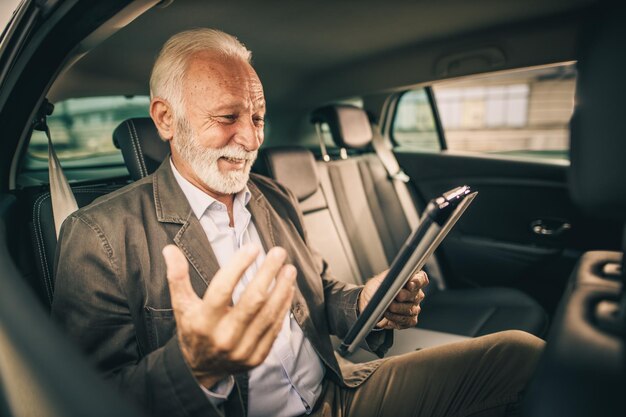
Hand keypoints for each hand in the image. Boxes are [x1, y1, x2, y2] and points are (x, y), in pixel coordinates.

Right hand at [162, 244, 295, 388]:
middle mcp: (223, 337)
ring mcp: (242, 349)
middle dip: (268, 273)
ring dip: (281, 289)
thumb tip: (169, 249)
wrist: (199, 369)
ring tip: (289, 269)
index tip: (253, 247)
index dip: (239, 266)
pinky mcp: (256, 357)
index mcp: (203, 322)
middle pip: (252, 300)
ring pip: (268, 314)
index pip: (222, 289)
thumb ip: (177, 277)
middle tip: (278, 252)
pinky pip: (275, 329)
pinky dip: (283, 307)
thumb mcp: (181, 305)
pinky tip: (288, 289)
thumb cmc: (193, 329)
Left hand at [358, 270, 427, 329]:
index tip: (409, 284)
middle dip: (404, 296)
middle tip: (394, 298)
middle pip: (416, 295)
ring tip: (386, 310)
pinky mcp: (410, 319)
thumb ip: (389, 280)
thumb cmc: (376, 289)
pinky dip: (396, 320)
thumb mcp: (380, 281)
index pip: (421, 278)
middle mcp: (415, 293)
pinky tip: (388, 319)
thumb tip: (392, 282)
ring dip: (397, 311)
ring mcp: (414, 307)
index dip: (417, 281)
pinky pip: (407, 322)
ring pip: (411, 310)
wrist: (369, 303)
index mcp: (410, 279)